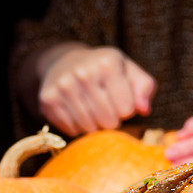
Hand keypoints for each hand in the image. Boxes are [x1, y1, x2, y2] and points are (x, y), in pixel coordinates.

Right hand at [38, 46, 156, 135]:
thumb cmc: (106, 72)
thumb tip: (144, 110)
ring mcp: (63, 85)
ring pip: (90, 128)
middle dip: (111, 120)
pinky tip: (77, 113)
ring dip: (95, 126)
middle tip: (106, 109)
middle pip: (109, 121)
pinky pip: (72, 130)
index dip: (126, 110)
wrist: (66, 63)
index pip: (127, 109)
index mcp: (108, 62)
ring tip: (93, 111)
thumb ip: (144, 89)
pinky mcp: (48, 99)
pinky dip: (78, 128)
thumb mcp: (130, 72)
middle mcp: (83, 72)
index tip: (119, 101)